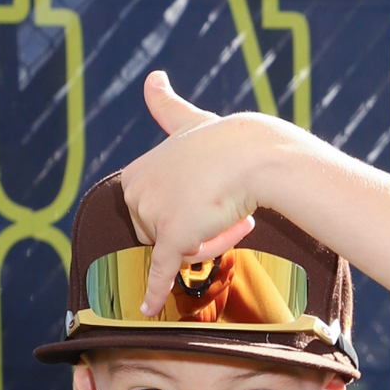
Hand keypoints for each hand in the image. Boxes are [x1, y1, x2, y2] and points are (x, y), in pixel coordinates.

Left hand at [117, 72, 272, 319]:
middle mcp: (135, 193)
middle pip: (166, 238)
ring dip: (211, 243)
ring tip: (234, 217)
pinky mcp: (170, 238)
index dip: (188, 215)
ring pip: (181, 254)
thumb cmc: (226, 141)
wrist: (254, 155)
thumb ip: (166, 106)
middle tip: (229, 210)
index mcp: (135, 174)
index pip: (158, 217)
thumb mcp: (187, 121)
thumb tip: (152, 78)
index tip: (214, 197)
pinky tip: (148, 311)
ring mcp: (151, 216)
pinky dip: (155, 295)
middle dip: (200, 233)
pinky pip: (162, 273)